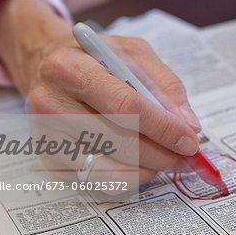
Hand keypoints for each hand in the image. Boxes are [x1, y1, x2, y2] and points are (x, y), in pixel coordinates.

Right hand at [0, 0, 201, 183]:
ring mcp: (46, 136)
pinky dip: (126, 178)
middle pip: (118, 142)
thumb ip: (165, 85)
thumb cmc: (95, 59)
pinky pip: (95, 180)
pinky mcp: (48, 159)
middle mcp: (50, 103)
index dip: (163, 128)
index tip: (190, 141)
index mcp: (72, 69)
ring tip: (163, 159)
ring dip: (146, 169)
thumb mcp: (133, 54)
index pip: (126, 106)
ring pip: (107, 168)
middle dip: (160, 154)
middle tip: (183, 156)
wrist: (45, 64)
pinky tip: (140, 166)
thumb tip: (189, 126)